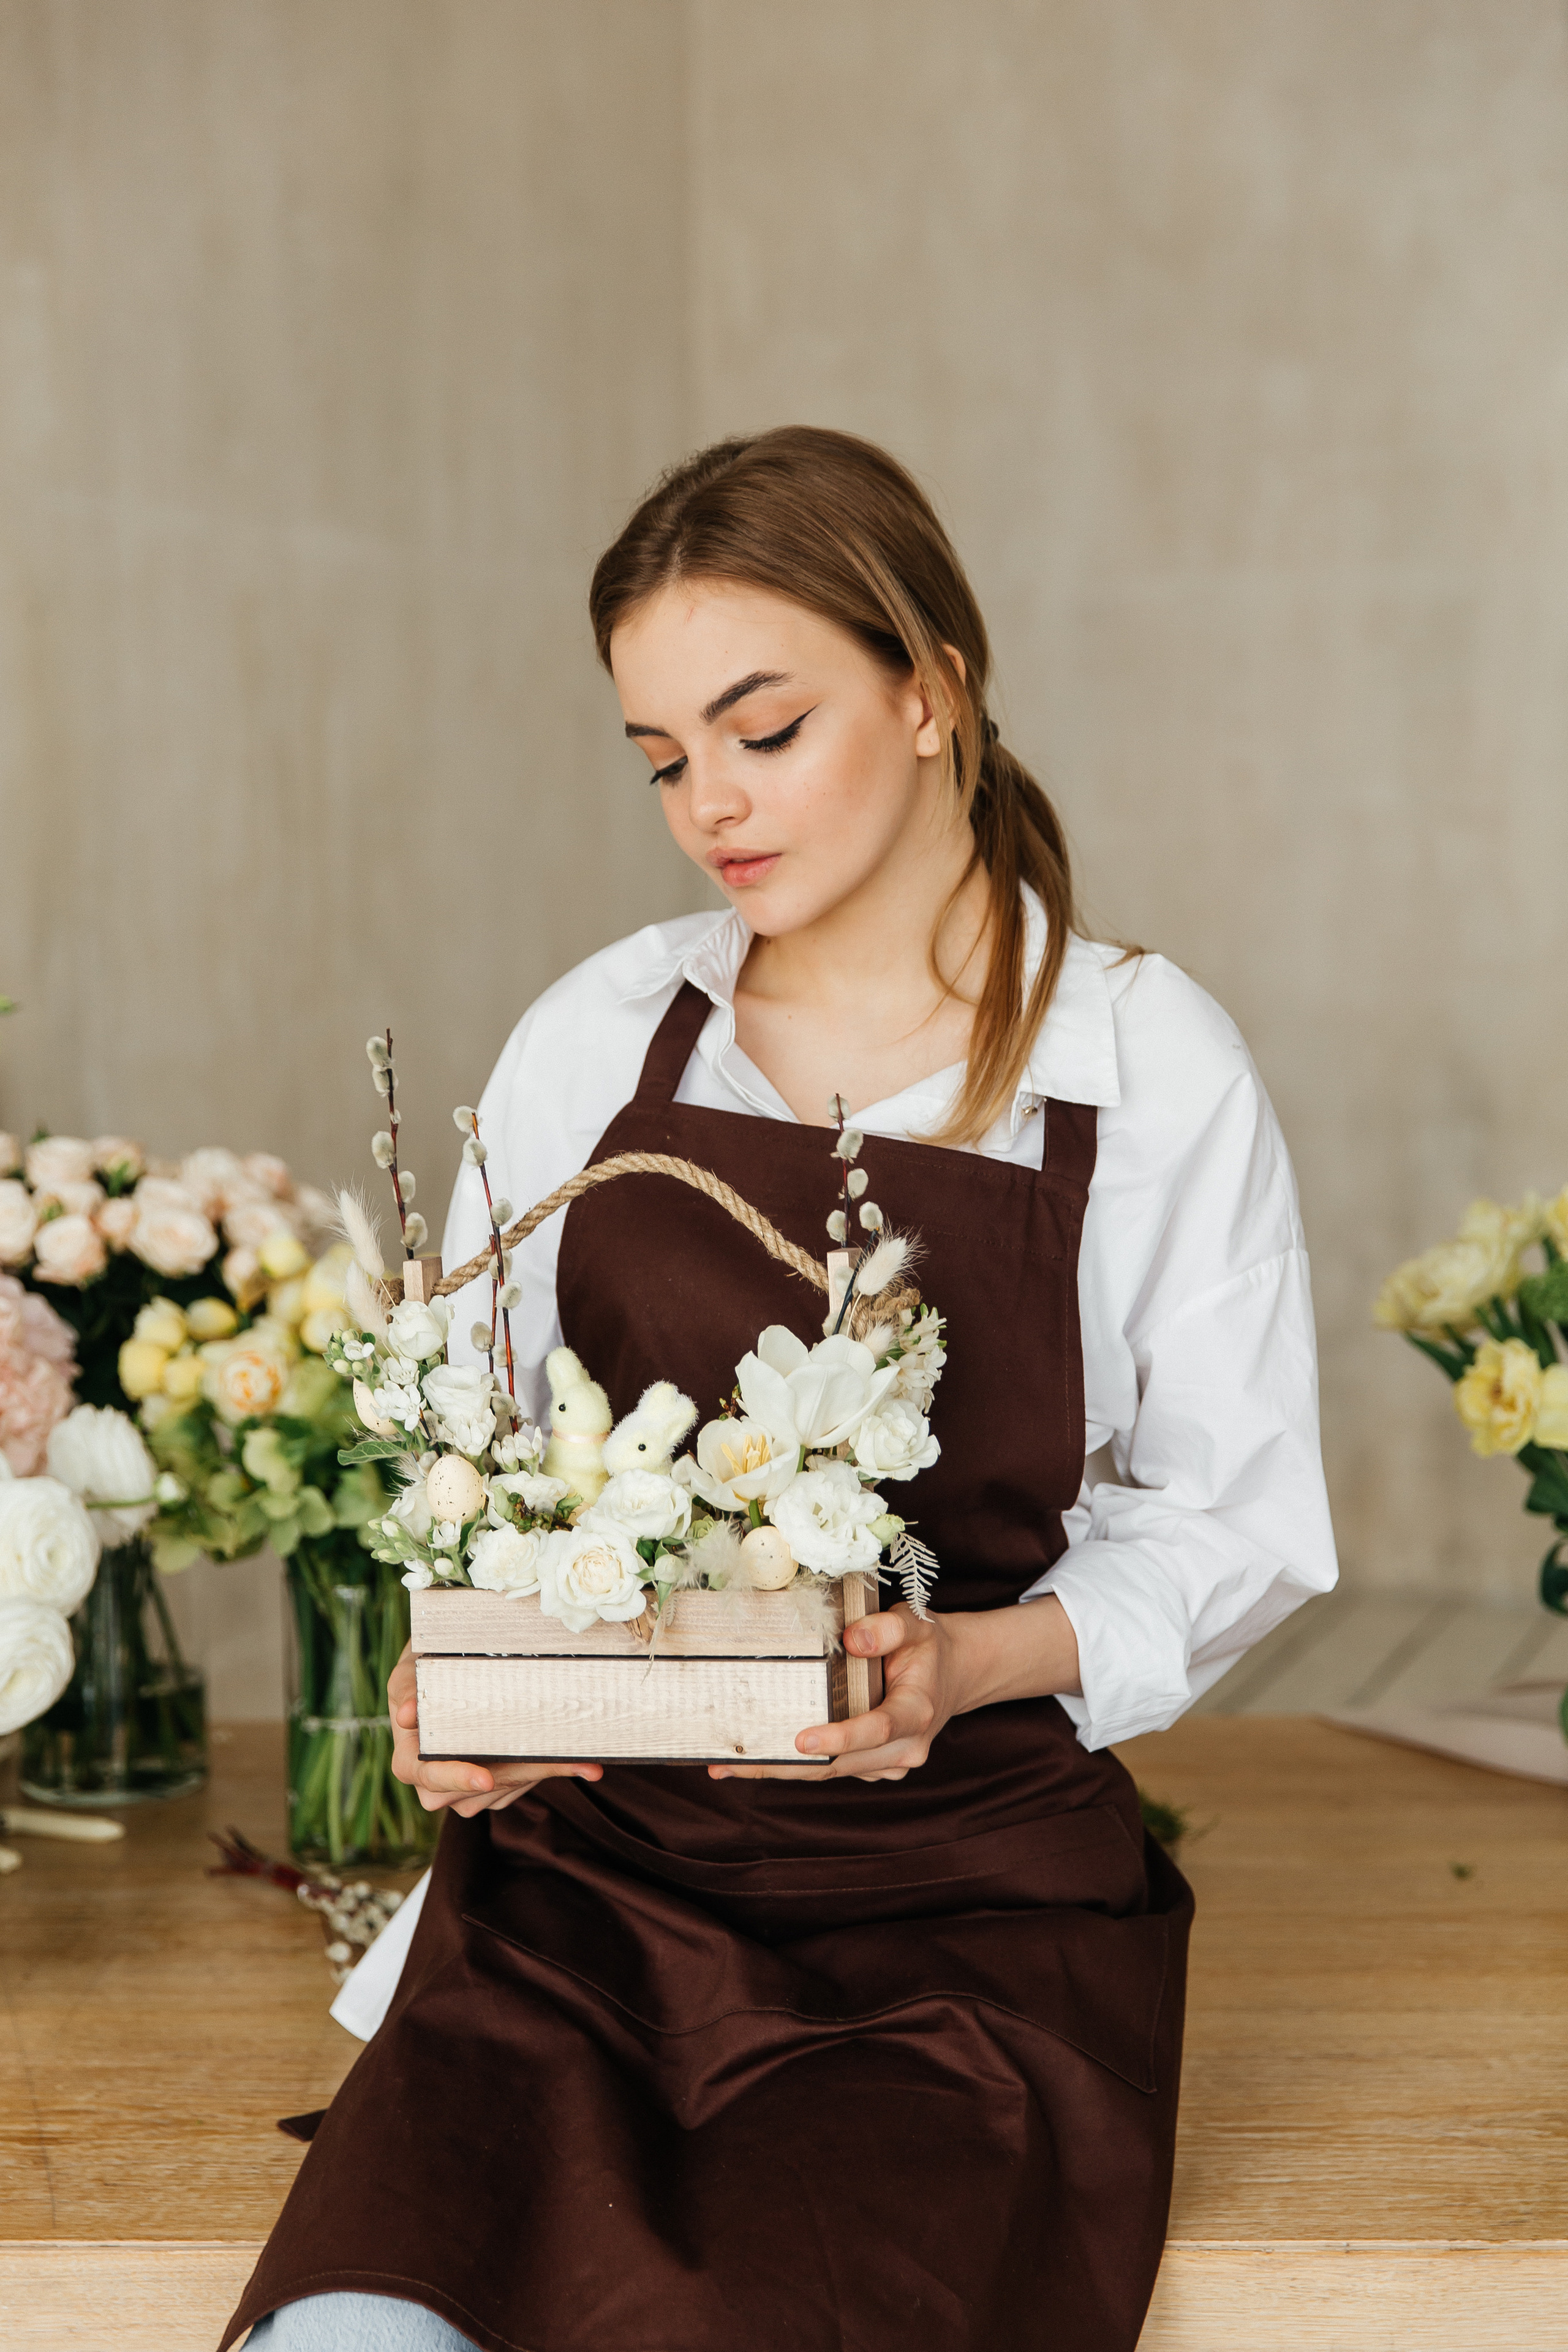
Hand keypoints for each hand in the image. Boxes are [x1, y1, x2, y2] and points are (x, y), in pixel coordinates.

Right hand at [387, 1640, 602, 1816]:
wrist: (449, 1668)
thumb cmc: (425, 1668)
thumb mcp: (410, 1669)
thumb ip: (407, 1687)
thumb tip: (405, 1715)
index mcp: (410, 1760)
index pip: (428, 1776)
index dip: (455, 1778)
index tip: (483, 1777)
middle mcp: (438, 1785)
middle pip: (480, 1786)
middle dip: (524, 1771)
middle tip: (565, 1759)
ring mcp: (469, 1791)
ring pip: (508, 1787)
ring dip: (546, 1771)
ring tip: (583, 1757)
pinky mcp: (497, 1789)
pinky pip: (524, 1785)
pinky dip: (552, 1768)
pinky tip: (581, 1759)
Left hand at [709, 1603, 958, 1782]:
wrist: (954, 1674)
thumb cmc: (927, 1647)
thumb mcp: (915, 1623)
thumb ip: (886, 1628)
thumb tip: (851, 1639)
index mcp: (917, 1711)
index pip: (877, 1729)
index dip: (839, 1738)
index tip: (800, 1742)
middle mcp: (906, 1748)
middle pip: (840, 1764)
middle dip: (785, 1765)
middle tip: (733, 1762)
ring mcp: (890, 1764)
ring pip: (831, 1773)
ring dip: (781, 1770)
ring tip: (729, 1764)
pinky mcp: (874, 1767)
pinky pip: (834, 1769)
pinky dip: (797, 1766)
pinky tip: (757, 1758)